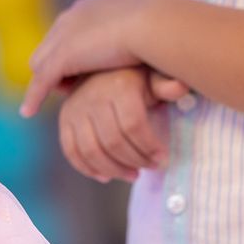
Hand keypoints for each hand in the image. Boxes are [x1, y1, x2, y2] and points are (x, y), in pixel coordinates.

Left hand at [20, 0, 152, 117]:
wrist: (156, 27)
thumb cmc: (162, 32)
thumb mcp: (144, 34)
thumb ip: (133, 43)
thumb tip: (138, 55)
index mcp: (88, 9)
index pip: (66, 32)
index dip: (71, 52)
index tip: (82, 67)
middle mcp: (71, 18)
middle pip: (49, 46)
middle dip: (56, 66)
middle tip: (70, 85)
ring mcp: (64, 36)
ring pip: (42, 64)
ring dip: (47, 81)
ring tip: (66, 96)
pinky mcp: (62, 56)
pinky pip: (42, 80)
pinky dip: (35, 95)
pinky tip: (29, 111)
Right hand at [43, 67, 186, 183]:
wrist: (100, 66)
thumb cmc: (134, 78)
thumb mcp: (151, 78)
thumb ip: (164, 85)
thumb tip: (180, 88)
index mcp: (118, 86)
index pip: (133, 125)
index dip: (149, 147)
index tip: (163, 159)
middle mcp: (92, 96)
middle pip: (113, 142)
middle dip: (135, 161)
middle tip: (150, 168)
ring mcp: (74, 109)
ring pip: (91, 150)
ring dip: (113, 169)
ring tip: (132, 175)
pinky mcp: (63, 120)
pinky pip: (71, 151)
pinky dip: (87, 168)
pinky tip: (106, 176)